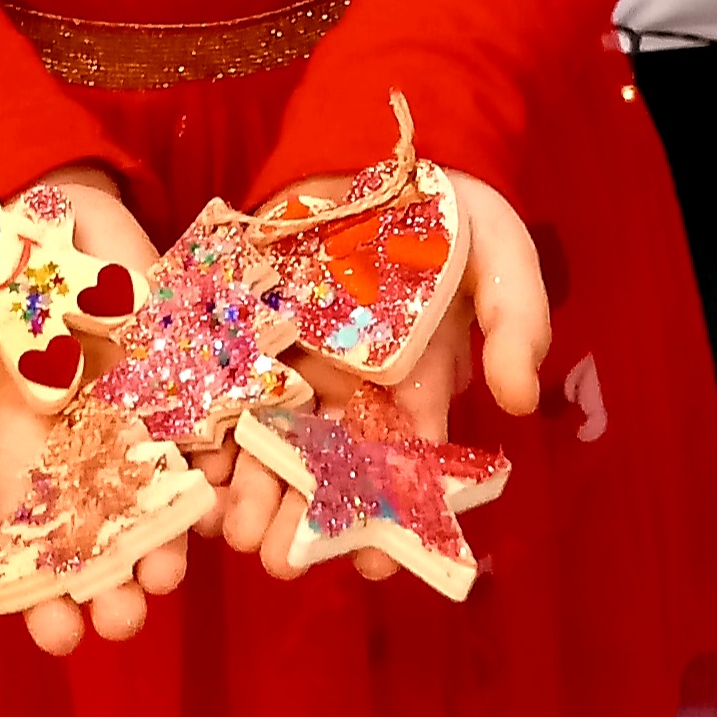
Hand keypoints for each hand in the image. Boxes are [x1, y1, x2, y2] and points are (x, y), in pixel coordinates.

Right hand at [0, 167, 172, 657]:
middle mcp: (90, 452)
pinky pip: (210, 420)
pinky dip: (216, 456)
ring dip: (170, 535)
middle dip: (118, 582)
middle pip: (109, 534)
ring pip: (163, 490)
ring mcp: (142, 412)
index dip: (46, 596)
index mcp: (25, 462)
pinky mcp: (186, 367)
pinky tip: (216, 490)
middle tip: (127, 621)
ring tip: (172, 572)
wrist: (29, 210)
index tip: (59, 639)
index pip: (38, 546)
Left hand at [215, 169, 548, 584]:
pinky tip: (195, 469)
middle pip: (329, 466)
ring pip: (273, 438)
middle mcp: (355, 388)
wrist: (382, 150)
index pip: (405, 466)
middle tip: (279, 564)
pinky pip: (227, 382)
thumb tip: (520, 401)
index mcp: (417, 388)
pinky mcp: (251, 327)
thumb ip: (514, 325)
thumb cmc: (456, 214)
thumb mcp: (505, 259)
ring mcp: (300, 361)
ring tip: (231, 536)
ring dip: (253, 488)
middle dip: (304, 519)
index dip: (389, 518)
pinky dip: (212, 426)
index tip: (370, 566)